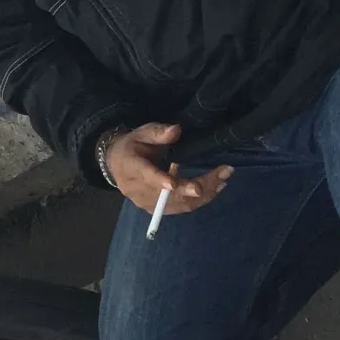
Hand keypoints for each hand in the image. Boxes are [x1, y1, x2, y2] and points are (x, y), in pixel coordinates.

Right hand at [103, 123, 231, 215]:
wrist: (116, 164)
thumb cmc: (133, 145)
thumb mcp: (142, 133)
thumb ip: (158, 132)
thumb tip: (176, 130)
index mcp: (131, 167)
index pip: (147, 176)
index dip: (162, 180)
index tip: (178, 183)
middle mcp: (137, 189)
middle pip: (169, 194)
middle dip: (199, 186)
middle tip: (223, 174)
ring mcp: (145, 202)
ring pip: (178, 204)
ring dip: (203, 195)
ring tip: (223, 181)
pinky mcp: (154, 209)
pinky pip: (179, 208)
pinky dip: (198, 201)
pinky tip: (213, 190)